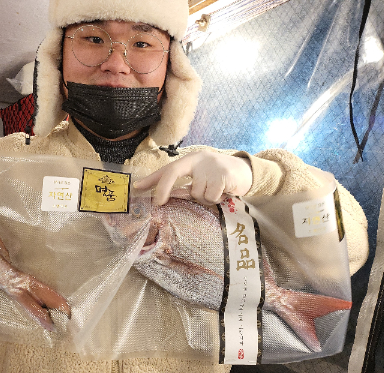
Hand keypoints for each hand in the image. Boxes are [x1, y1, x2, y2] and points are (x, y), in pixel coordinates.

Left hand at [134, 151, 252, 204]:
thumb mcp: (198, 178)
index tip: (138, 188)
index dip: (152, 180)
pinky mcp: (223, 174)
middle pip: (173, 173)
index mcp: (190, 159)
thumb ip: (182, 184)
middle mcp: (198, 159)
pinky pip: (211, 196)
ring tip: (215, 192)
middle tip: (159, 202)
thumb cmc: (217, 177)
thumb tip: (160, 196)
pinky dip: (217, 198)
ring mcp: (210, 166)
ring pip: (196, 193)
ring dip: (204, 198)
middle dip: (163, 188)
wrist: (245, 172)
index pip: (167, 169)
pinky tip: (224, 192)